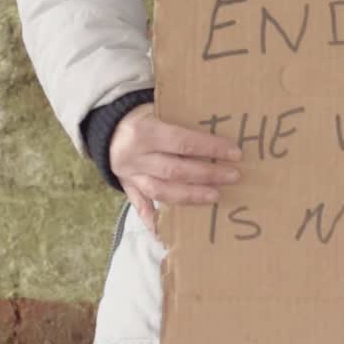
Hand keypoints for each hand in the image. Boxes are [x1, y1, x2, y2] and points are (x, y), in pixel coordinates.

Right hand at [109, 103, 242, 233]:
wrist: (107, 127)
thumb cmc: (142, 115)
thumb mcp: (159, 109)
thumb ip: (182, 122)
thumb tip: (219, 136)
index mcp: (144, 132)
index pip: (183, 142)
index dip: (210, 148)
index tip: (235, 154)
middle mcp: (136, 157)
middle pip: (175, 170)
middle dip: (207, 174)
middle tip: (233, 177)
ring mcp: (130, 176)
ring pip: (162, 191)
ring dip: (191, 196)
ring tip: (216, 196)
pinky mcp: (127, 188)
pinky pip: (140, 207)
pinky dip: (153, 221)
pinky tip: (166, 234)